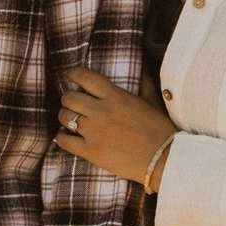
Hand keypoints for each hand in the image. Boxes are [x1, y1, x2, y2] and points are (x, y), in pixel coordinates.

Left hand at [53, 66, 175, 186]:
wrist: (164, 159)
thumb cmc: (161, 130)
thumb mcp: (153, 101)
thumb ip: (145, 82)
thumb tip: (144, 67)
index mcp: (116, 96)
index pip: (85, 77)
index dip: (73, 74)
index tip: (70, 76)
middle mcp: (101, 111)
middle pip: (69, 97)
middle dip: (68, 99)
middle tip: (73, 103)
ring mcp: (94, 132)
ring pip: (64, 117)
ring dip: (65, 116)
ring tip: (70, 120)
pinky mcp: (91, 151)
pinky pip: (64, 140)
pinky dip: (62, 137)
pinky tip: (66, 136)